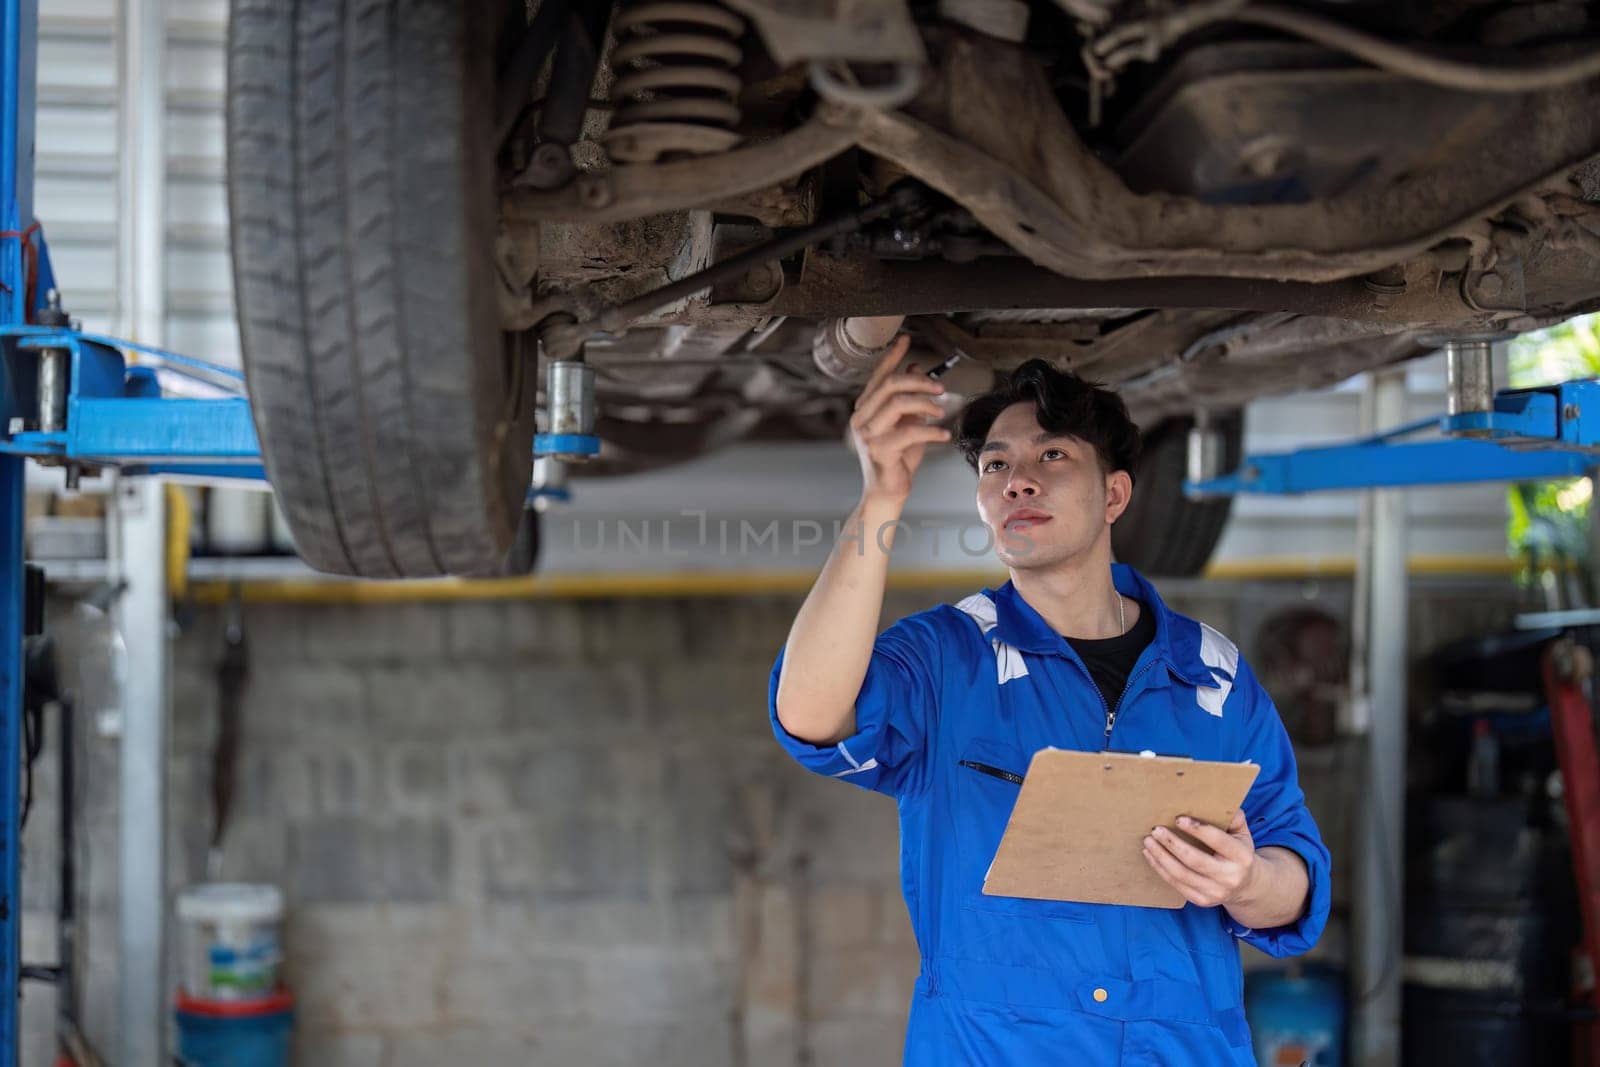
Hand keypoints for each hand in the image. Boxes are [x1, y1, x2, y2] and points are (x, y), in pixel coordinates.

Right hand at [849, 336, 951, 504]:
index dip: (892, 356)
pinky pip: (909, 431)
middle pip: (891, 385)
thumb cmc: (898, 457)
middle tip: (941, 388)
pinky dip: (931, 431)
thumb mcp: (907, 422)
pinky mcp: (880, 451)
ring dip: (925, 404)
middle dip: (920, 382)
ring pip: (897, 403)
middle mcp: (861, 418)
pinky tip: (943, 436)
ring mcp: (868, 435)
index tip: (906, 339)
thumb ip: (909, 397)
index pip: (879, 376)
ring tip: (940, 411)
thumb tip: (915, 366)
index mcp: (865, 409)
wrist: (887, 492)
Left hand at [1142, 809, 1257, 908]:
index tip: (1178, 818)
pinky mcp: (1201, 900)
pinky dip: (1160, 868)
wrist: (1246, 887)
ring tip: (1148, 841)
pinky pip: (1176, 884)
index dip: (1197, 830)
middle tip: (1156, 830)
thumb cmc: (1239, 854)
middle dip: (1172, 844)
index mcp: (1242, 857)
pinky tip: (1151, 855)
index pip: (1218, 841)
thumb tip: (1219, 801)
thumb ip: (1233, 818)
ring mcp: (1215, 892)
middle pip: (1195, 860)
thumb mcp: (1242, 834)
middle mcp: (1229, 877)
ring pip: (1181, 874)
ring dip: (1161, 856)